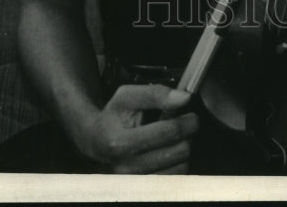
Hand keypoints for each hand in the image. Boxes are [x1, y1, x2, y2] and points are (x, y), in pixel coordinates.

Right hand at [76, 83, 198, 173]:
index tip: (192, 116)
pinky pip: (175, 179)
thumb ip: (155, 94)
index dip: (187, 121)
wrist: (94, 142)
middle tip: (182, 125)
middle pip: (179, 151)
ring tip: (173, 139)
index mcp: (120, 143)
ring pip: (181, 167)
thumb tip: (184, 98)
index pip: (168, 132)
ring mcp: (135, 183)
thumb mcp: (127, 97)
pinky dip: (177, 163)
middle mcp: (127, 168)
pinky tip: (168, 152)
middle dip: (186, 135)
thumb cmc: (112, 117)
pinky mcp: (143, 192)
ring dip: (183, 149)